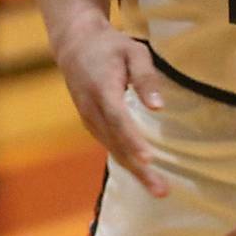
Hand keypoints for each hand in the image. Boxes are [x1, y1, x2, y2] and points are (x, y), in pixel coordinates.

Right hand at [54, 17, 168, 197]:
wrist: (74, 45)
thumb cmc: (110, 46)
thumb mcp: (133, 52)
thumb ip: (146, 79)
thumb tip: (158, 108)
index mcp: (102, 88)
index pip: (118, 119)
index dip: (133, 140)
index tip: (148, 159)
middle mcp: (91, 108)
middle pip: (117, 143)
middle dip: (139, 169)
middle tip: (161, 191)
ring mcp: (88, 118)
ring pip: (113, 149)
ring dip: (135, 171)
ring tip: (157, 190)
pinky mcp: (91, 123)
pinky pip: (109, 145)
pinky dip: (126, 161)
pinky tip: (143, 174)